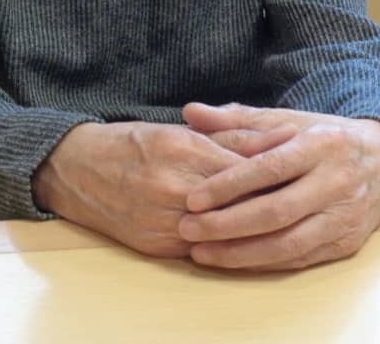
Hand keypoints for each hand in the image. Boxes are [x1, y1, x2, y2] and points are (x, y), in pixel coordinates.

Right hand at [33, 121, 293, 258]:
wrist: (75, 171)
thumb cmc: (127, 144)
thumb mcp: (175, 130)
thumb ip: (226, 139)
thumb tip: (276, 142)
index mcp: (181, 150)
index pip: (244, 166)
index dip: (276, 168)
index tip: (301, 166)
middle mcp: (174, 187)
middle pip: (240, 202)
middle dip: (273, 200)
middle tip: (303, 197)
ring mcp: (164, 220)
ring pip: (225, 231)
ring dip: (254, 227)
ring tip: (283, 220)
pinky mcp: (156, 245)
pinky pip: (203, 249)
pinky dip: (226, 243)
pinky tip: (247, 238)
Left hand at [178, 103, 379, 270]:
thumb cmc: (323, 138)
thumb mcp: (286, 120)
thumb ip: (236, 119)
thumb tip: (190, 112)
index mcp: (320, 145)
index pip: (269, 169)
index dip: (229, 185)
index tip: (193, 199)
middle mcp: (336, 182)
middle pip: (277, 211)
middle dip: (227, 225)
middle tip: (187, 228)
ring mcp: (344, 217)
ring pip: (288, 243)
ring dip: (240, 253)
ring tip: (199, 252)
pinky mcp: (347, 243)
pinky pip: (299, 260)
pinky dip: (262, 263)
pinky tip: (231, 260)